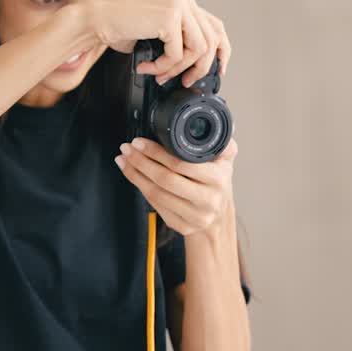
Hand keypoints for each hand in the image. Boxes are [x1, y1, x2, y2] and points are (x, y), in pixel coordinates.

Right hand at [79, 0, 230, 87]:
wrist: (97, 20)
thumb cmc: (120, 27)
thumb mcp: (157, 32)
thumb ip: (178, 40)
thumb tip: (197, 65)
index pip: (215, 26)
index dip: (222, 50)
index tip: (219, 69)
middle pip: (211, 41)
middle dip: (199, 67)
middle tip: (185, 81)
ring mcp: (179, 5)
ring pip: (198, 49)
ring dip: (178, 69)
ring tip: (160, 74)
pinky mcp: (170, 17)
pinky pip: (177, 53)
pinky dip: (162, 66)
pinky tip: (147, 67)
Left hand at [114, 136, 238, 235]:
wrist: (220, 217)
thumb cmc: (218, 185)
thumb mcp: (226, 161)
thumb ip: (221, 143)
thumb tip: (213, 124)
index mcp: (217, 179)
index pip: (181, 164)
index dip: (156, 152)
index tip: (140, 143)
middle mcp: (207, 200)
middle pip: (165, 179)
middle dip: (141, 162)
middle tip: (128, 149)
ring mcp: (194, 216)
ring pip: (156, 193)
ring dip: (135, 174)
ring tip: (125, 160)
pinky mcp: (182, 226)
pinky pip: (156, 205)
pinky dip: (141, 188)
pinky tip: (133, 176)